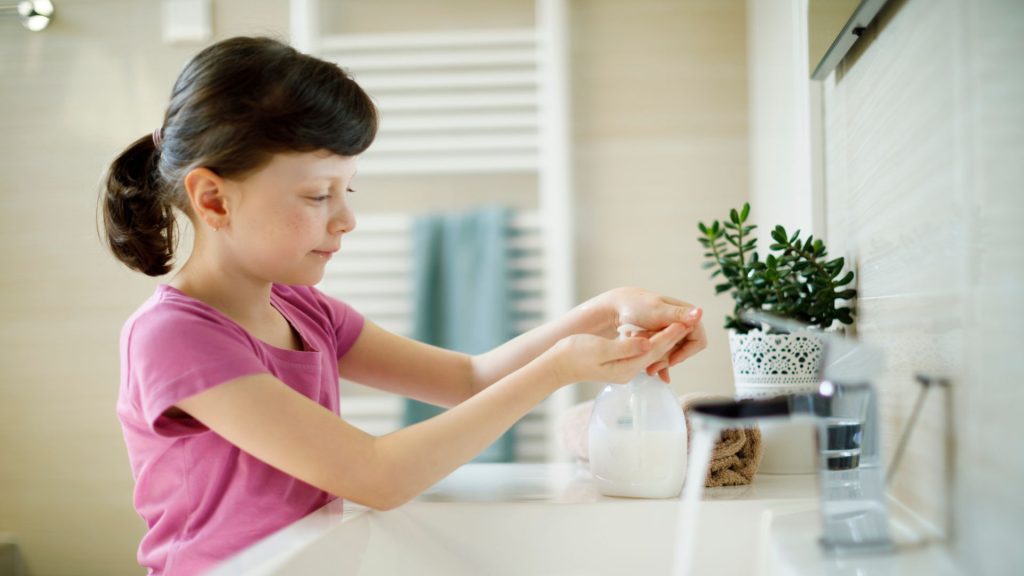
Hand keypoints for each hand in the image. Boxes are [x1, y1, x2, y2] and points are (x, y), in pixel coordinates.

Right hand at [544, 323, 691, 385]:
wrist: (557, 365)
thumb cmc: (574, 354)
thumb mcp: (600, 349)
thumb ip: (626, 348)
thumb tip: (647, 344)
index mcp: (626, 367)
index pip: (653, 349)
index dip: (669, 335)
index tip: (682, 322)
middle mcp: (628, 370)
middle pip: (655, 352)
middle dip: (671, 337)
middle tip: (687, 321)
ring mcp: (623, 368)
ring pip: (649, 352)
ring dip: (662, 339)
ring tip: (676, 324)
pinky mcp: (618, 364)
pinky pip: (640, 353)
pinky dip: (649, 342)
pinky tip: (653, 333)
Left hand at [597, 287, 707, 382]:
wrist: (618, 307)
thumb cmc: (637, 305)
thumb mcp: (658, 311)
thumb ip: (678, 315)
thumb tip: (699, 313)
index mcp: (687, 314)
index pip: (698, 341)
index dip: (686, 352)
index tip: (671, 359)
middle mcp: (683, 322)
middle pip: (685, 350)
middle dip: (669, 358)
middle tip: (652, 365)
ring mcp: (673, 331)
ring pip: (675, 353)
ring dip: (661, 359)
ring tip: (645, 362)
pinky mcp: (664, 337)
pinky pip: (667, 354)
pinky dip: (661, 363)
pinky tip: (654, 372)